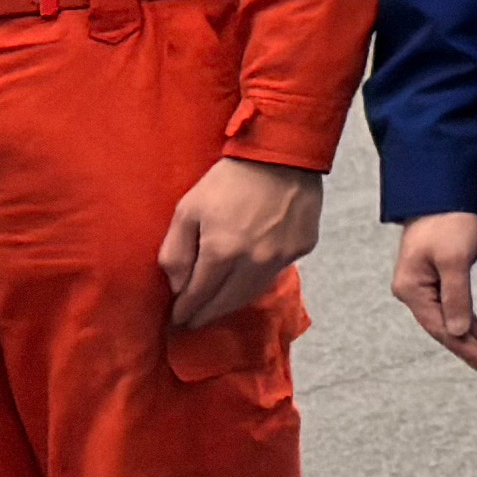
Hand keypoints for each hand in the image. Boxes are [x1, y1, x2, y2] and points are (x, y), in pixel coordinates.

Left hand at [154, 156, 322, 331]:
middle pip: (226, 302)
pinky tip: (246, 274)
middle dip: (206, 314)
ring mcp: (281, 257)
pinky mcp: (301, 248)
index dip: (185, 310)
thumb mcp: (188, 209)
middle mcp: (253, 262)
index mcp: (222, 252)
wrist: (281, 155)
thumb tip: (177, 286)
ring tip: (217, 306)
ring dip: (231, 302)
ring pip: (252, 293)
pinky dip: (257, 278)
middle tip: (193, 321)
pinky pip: (274, 272)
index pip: (198, 296)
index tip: (177, 319)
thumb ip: (175, 252)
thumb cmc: (228, 180)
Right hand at [393, 209, 476, 374]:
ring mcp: (423, 286)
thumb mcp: (454, 258)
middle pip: (443, 329)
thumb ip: (455, 296)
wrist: (443, 193)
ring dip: (471, 340)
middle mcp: (413, 291)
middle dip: (469, 350)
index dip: (466, 349)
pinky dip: (469, 324)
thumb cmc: (447, 221)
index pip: (441, 328)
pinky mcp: (436, 279)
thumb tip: (458, 332)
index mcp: (412, 289)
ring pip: (449, 322)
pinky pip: (452, 309)